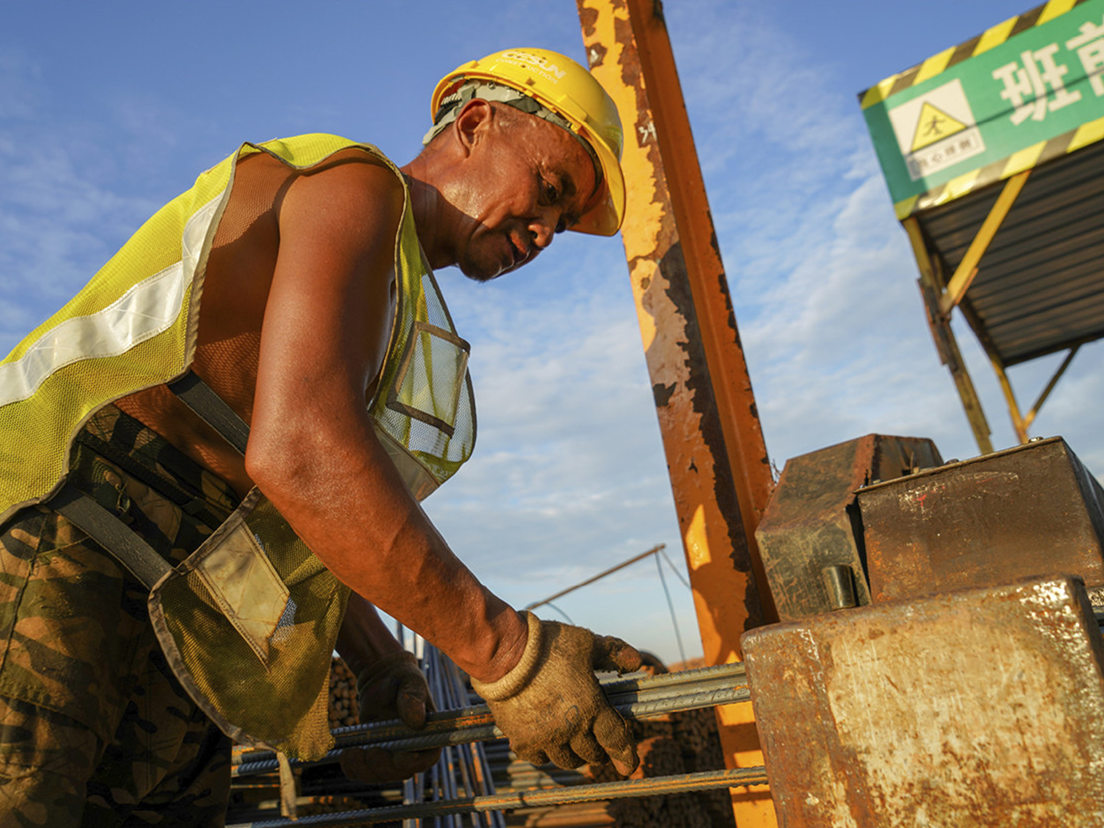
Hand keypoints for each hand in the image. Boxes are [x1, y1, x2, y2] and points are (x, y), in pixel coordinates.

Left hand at [338, 651, 440, 782]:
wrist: (383, 680)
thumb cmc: (403, 679)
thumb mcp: (410, 683)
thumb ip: (414, 699)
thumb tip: (417, 722)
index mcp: (430, 736)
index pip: (425, 759)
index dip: (413, 763)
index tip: (400, 756)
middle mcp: (413, 751)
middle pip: (400, 772)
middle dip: (383, 767)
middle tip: (370, 751)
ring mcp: (393, 757)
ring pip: (380, 776)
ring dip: (364, 770)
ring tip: (350, 752)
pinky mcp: (375, 757)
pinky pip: (364, 772)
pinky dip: (353, 768)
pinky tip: (345, 754)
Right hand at [471, 613, 641, 774]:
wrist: (504, 655)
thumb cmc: (547, 645)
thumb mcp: (586, 642)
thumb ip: (613, 652)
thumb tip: (637, 661)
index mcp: (591, 707)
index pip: (615, 740)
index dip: (625, 756)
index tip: (628, 767)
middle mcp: (571, 728)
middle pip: (592, 754)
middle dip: (598, 751)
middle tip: (597, 746)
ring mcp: (545, 738)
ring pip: (567, 760)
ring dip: (574, 755)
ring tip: (573, 745)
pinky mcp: (522, 740)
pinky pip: (540, 758)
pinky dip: (547, 754)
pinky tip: (547, 742)